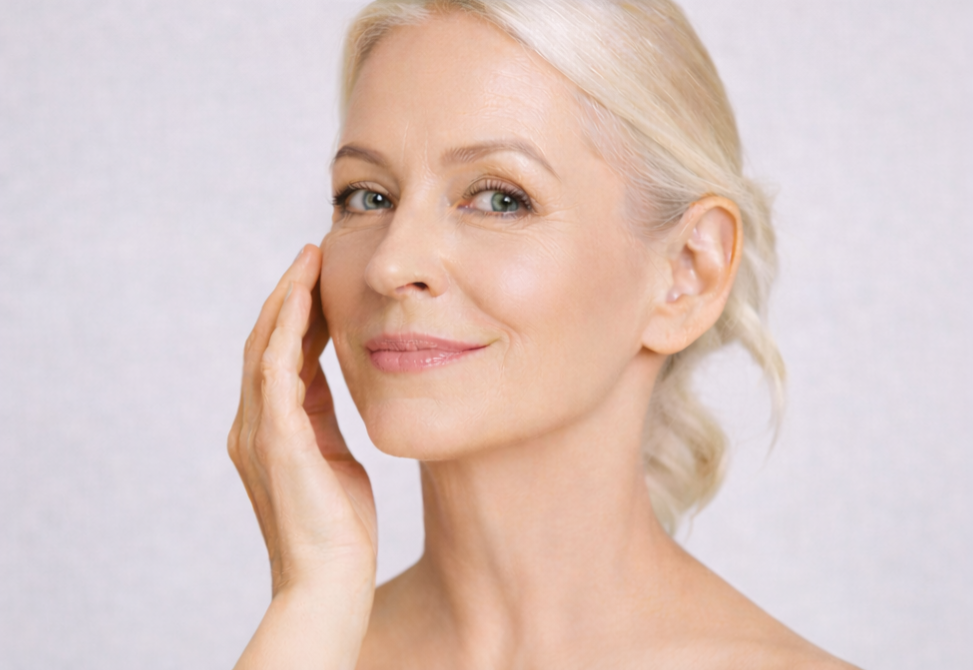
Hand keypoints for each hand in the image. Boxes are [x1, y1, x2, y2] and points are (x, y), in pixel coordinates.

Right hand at [228, 244, 376, 667]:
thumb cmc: (337, 527)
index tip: (319, 280)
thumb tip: (329, 379)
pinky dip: (287, 331)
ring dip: (286, 300)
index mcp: (270, 429)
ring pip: (265, 347)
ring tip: (309, 261)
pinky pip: (277, 371)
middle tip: (312, 254)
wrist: (329, 580)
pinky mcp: (277, 440)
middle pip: (264, 341)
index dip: (297, 314)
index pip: (279, 356)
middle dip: (288, 295)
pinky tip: (304, 300)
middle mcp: (253, 424)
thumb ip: (323, 419)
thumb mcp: (334, 458)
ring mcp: (259, 432)